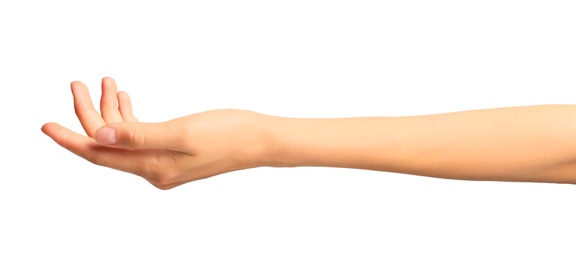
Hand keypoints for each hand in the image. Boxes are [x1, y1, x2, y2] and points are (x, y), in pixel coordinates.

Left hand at [42, 77, 271, 188]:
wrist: (258, 139)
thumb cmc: (227, 135)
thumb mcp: (180, 134)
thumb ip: (139, 136)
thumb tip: (99, 138)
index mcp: (153, 168)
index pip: (100, 156)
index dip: (71, 140)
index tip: (46, 126)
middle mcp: (154, 169)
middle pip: (109, 144)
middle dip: (90, 114)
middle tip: (77, 84)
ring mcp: (163, 160)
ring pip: (124, 136)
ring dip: (111, 110)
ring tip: (104, 81)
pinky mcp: (173, 150)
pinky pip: (140, 134)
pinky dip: (129, 115)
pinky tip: (124, 97)